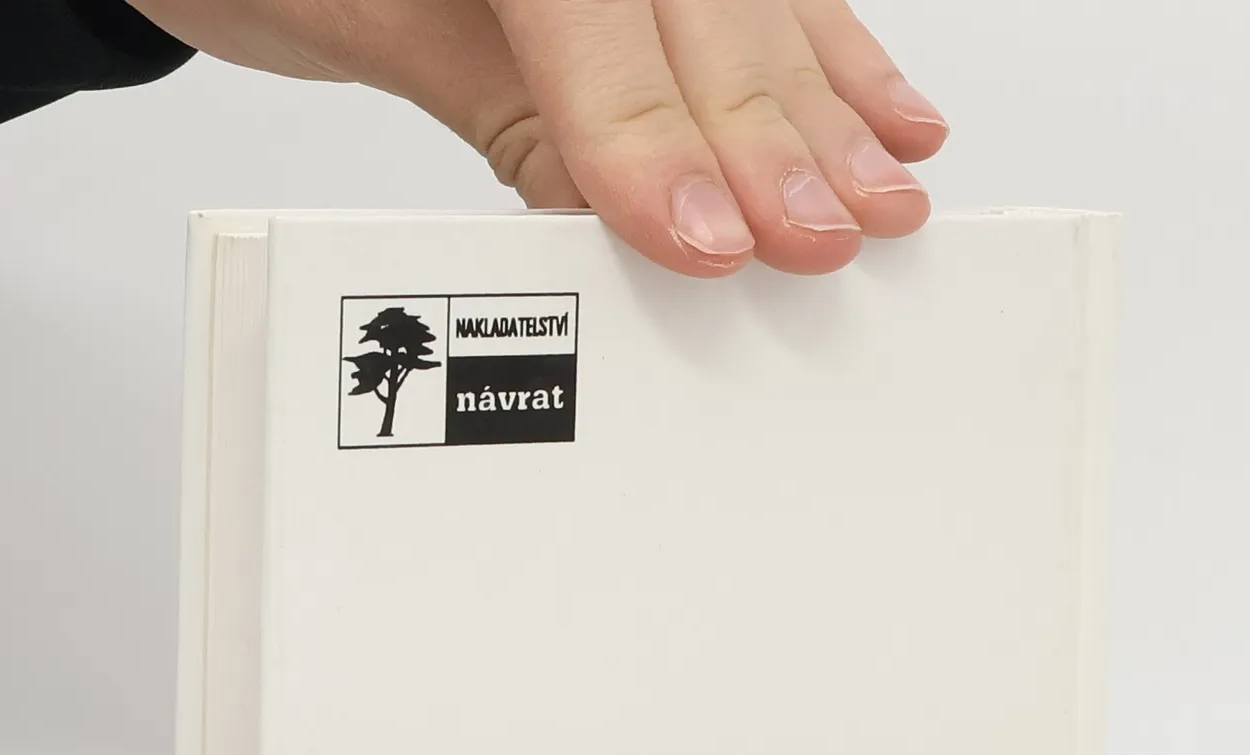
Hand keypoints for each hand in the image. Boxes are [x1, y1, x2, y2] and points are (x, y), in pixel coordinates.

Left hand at [126, 0, 947, 276]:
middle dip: (771, 124)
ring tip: (883, 193)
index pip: (598, 3)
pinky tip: (886, 111)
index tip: (706, 236)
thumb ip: (507, 107)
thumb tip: (621, 224)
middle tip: (818, 235)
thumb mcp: (364, 24)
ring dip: (826, 102)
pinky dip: (823, 54)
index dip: (658, 124)